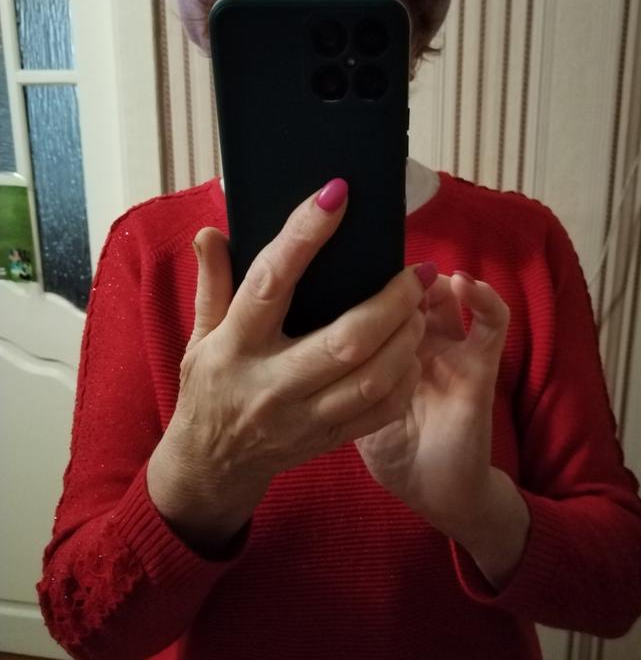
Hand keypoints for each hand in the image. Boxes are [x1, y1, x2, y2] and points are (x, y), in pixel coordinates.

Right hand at [147, 180, 432, 552]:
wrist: (212, 466)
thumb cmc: (209, 387)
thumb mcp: (199, 334)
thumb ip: (212, 283)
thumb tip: (212, 232)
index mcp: (234, 345)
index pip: (272, 281)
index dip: (305, 235)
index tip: (337, 194)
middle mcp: (271, 383)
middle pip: (345, 340)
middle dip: (391, 301)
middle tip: (418, 271)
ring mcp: (303, 417)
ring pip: (372, 378)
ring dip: (407, 338)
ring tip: (421, 307)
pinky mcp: (327, 440)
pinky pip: (380, 412)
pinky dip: (405, 379)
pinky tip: (412, 351)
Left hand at [355, 271, 514, 545]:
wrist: (431, 491)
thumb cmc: (389, 449)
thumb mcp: (346, 402)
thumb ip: (332, 365)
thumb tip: (294, 325)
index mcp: (386, 348)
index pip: (381, 299)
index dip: (369, 277)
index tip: (350, 259)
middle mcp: (422, 342)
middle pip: (412, 292)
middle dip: (396, 275)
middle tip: (378, 262)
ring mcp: (453, 351)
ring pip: (450, 297)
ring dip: (434, 281)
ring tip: (419, 276)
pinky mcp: (481, 366)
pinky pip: (493, 324)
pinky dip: (485, 299)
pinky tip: (465, 285)